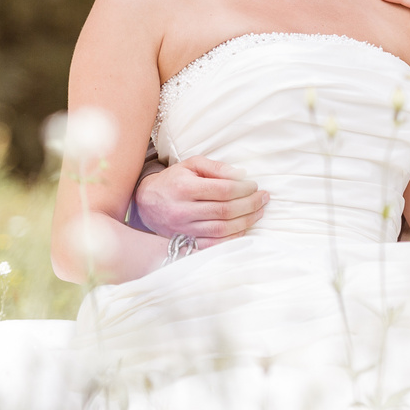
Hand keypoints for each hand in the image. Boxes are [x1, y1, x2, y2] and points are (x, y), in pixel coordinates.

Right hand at [133, 156, 268, 242]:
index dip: (244, 189)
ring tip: (259, 212)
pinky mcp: (184, 242)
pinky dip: (232, 238)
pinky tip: (243, 228)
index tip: (255, 186)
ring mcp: (183, 229)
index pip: (223, 190)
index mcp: (185, 188)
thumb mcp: (191, 165)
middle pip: (225, 211)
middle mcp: (183, 210)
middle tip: (264, 198)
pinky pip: (213, 245)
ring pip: (222, 229)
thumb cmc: (174, 180)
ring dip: (246, 221)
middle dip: (250, 204)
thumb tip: (242, 175)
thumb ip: (217, 167)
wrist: (145, 202)